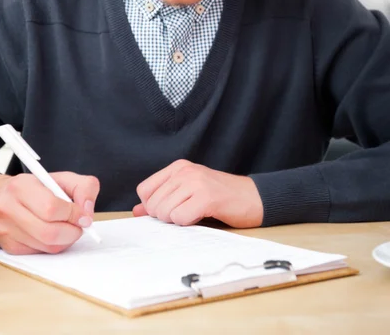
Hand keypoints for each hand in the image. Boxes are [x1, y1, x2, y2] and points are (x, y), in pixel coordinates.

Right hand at [0, 172, 99, 254]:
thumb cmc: (37, 187)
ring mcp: (7, 230)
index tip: (83, 215)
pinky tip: (53, 232)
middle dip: (72, 231)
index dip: (73, 214)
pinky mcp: (9, 246)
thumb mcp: (64, 178)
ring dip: (65, 240)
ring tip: (67, 226)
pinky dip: (53, 245)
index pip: (52, 208)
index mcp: (22, 187)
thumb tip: (87, 212)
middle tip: (79, 225)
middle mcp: (9, 208)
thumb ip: (84, 188)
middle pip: (49, 232)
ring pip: (47, 246)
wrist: (5, 196)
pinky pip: (40, 252)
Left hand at [133, 160, 262, 227]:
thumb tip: (136, 211)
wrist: (253, 197)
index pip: (144, 190)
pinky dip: (187, 223)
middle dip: (165, 216)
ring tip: (194, 213)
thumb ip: (162, 199)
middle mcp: (185, 171)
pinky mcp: (206, 197)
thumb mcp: (188, 192)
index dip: (151, 206)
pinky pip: (180, 218)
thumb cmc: (220, 197)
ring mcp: (196, 182)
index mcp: (178, 167)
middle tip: (186, 213)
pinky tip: (201, 216)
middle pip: (153, 204)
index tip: (169, 209)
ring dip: (177, 220)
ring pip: (164, 212)